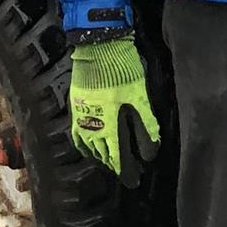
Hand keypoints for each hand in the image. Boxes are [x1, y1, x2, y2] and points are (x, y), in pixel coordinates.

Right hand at [68, 38, 160, 179]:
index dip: (128, 171)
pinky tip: (89, 146)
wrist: (98, 45)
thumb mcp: (140, 94)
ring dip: (101, 157)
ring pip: (90, 146)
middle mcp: (93, 124)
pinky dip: (84, 145)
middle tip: (128, 173)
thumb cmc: (123, 67)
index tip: (135, 182)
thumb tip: (151, 150)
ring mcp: (81, 116)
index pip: (119, 157)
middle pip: (104, 154)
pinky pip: (77, 134)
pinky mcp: (75, 106)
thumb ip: (146, 122)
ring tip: (110, 163)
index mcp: (111, 123)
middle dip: (116, 166)